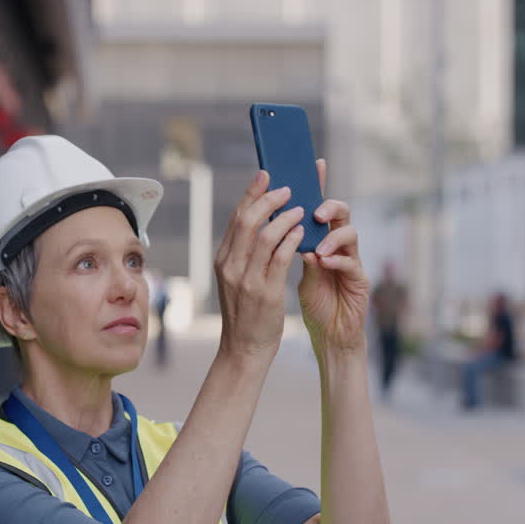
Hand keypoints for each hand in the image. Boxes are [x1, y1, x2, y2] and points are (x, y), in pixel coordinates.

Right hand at [214, 170, 304, 359]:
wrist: (244, 348)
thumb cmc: (246, 312)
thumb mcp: (236, 279)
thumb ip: (244, 253)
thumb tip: (260, 222)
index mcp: (222, 260)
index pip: (236, 218)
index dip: (252, 193)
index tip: (265, 175)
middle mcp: (231, 266)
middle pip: (248, 220)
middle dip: (269, 199)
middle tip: (288, 189)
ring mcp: (247, 280)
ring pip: (266, 236)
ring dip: (285, 217)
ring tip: (300, 209)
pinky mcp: (265, 292)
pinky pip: (280, 258)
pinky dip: (292, 240)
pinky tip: (302, 232)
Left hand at [299, 159, 369, 353]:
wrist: (329, 336)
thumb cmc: (314, 303)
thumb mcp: (296, 273)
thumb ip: (288, 250)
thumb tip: (275, 225)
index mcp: (321, 240)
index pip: (318, 207)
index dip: (318, 185)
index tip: (313, 164)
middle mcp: (339, 247)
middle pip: (341, 213)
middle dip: (329, 206)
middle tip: (315, 212)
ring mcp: (352, 262)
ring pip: (351, 234)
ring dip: (332, 237)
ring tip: (316, 249)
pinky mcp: (360, 282)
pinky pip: (352, 265)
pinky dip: (337, 262)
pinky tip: (323, 263)